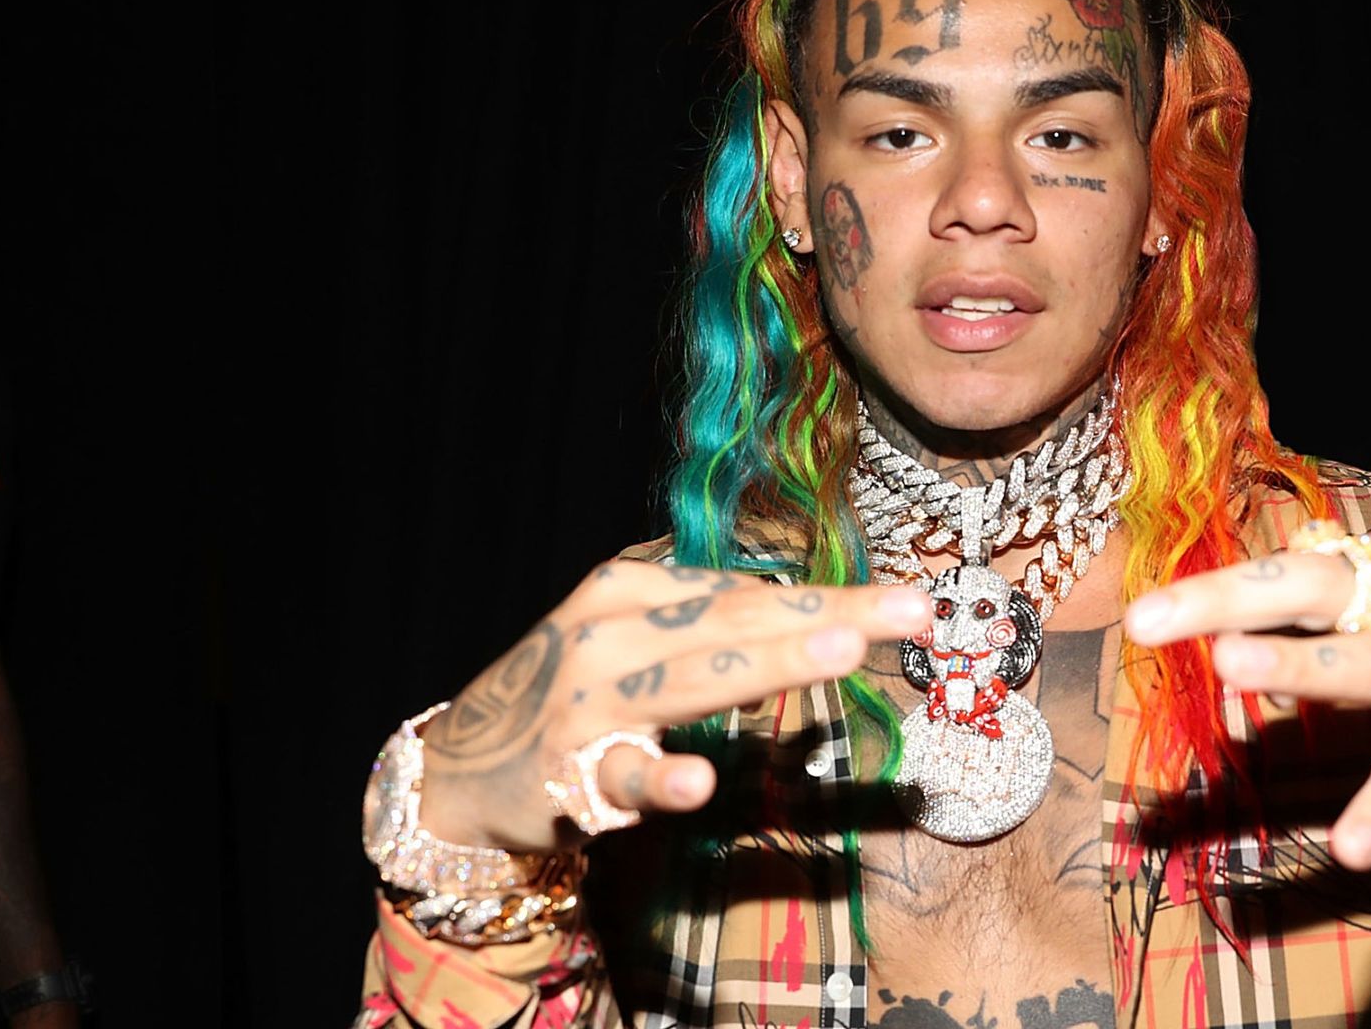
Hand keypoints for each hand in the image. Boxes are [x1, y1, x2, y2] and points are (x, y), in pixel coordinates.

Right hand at [416, 558, 931, 851]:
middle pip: (737, 619)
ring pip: (693, 679)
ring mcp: (589, 702)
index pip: (750, 592)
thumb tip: (809, 618)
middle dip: (830, 614)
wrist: (458, 767)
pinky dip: (659, 778)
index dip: (832, 597)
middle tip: (912, 610)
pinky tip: (698, 781)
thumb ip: (712, 630)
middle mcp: (611, 631)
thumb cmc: (572, 693)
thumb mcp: (634, 640)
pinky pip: (622, 776)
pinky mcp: (568, 772)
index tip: (911, 600)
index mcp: (631, 589)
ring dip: (771, 663)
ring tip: (845, 651)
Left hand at [1121, 528, 1370, 870]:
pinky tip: (1348, 849)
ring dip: (1297, 668)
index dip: (1222, 589)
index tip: (1148, 613)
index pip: (1296, 571)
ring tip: (1231, 671)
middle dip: (1225, 602)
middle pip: (1311, 593)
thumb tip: (1295, 540)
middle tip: (1147, 619)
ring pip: (1363, 666)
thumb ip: (1359, 571)